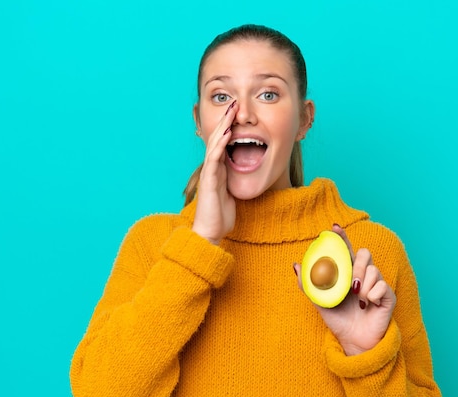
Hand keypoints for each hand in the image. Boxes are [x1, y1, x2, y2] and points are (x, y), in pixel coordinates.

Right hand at [192, 101, 238, 244]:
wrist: (211, 232)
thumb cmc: (221, 215)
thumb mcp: (233, 192)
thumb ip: (237, 180)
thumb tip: (247, 172)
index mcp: (220, 169)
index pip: (224, 143)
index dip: (230, 127)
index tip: (238, 112)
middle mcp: (213, 168)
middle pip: (218, 139)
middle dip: (226, 121)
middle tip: (233, 103)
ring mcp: (210, 173)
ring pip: (215, 145)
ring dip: (223, 127)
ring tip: (230, 112)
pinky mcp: (209, 181)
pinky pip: (214, 159)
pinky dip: (220, 145)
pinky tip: (226, 134)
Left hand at [294, 224, 396, 354]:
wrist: (353, 341)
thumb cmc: (338, 320)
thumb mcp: (319, 302)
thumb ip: (308, 284)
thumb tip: (296, 265)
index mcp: (347, 273)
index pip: (345, 249)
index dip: (342, 237)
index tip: (334, 227)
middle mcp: (362, 275)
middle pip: (364, 253)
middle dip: (357, 265)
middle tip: (351, 283)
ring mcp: (376, 284)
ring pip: (373, 269)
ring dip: (364, 285)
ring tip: (358, 300)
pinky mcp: (387, 295)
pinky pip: (383, 286)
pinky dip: (373, 296)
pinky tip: (367, 306)